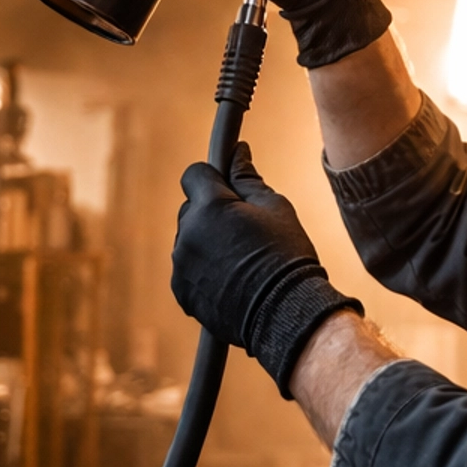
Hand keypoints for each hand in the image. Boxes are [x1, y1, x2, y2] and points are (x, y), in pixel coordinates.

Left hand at [170, 144, 361, 394]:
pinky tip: (230, 281)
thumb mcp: (274, 207)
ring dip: (206, 242)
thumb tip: (237, 152)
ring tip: (240, 261)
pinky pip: (186, 269)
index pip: (194, 174)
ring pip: (188, 240)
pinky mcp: (182, 292)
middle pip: (191, 209)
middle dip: (210, 213)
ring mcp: (181, 265)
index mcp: (210, 206)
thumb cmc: (285, 256)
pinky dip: (202, 271)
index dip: (212, 178)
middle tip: (243, 230)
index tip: (228, 188)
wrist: (285, 314)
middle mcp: (188, 233)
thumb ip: (248, 178)